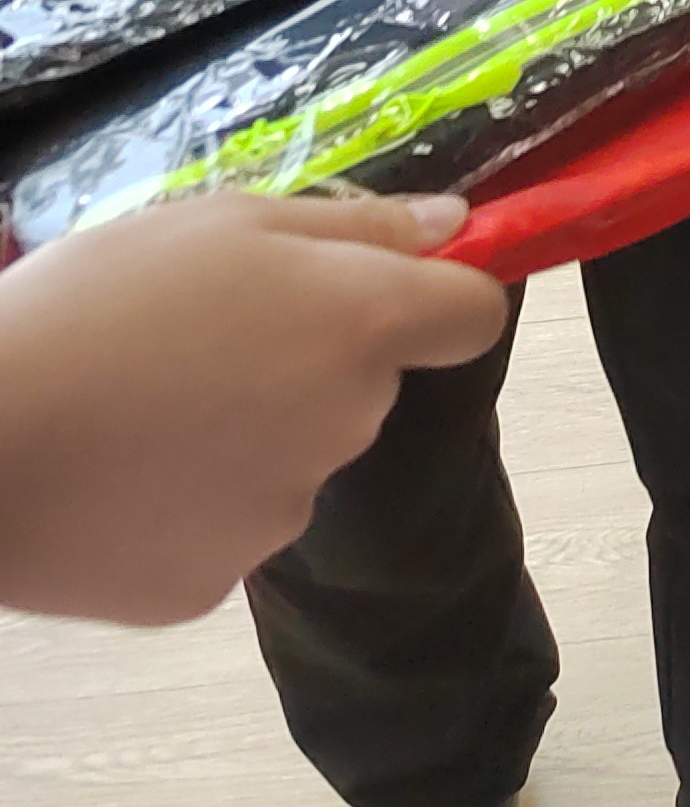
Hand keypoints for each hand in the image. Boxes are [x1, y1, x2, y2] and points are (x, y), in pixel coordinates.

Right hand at [0, 190, 508, 625]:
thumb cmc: (102, 302)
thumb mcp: (225, 221)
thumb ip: (356, 226)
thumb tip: (455, 225)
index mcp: (360, 326)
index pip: (471, 317)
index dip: (440, 297)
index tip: (385, 286)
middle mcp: (347, 425)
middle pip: (365, 385)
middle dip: (310, 360)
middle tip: (206, 336)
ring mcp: (283, 514)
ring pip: (294, 457)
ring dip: (249, 433)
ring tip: (148, 407)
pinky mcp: (215, 585)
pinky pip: (227, 527)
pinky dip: (191, 504)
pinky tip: (125, 478)